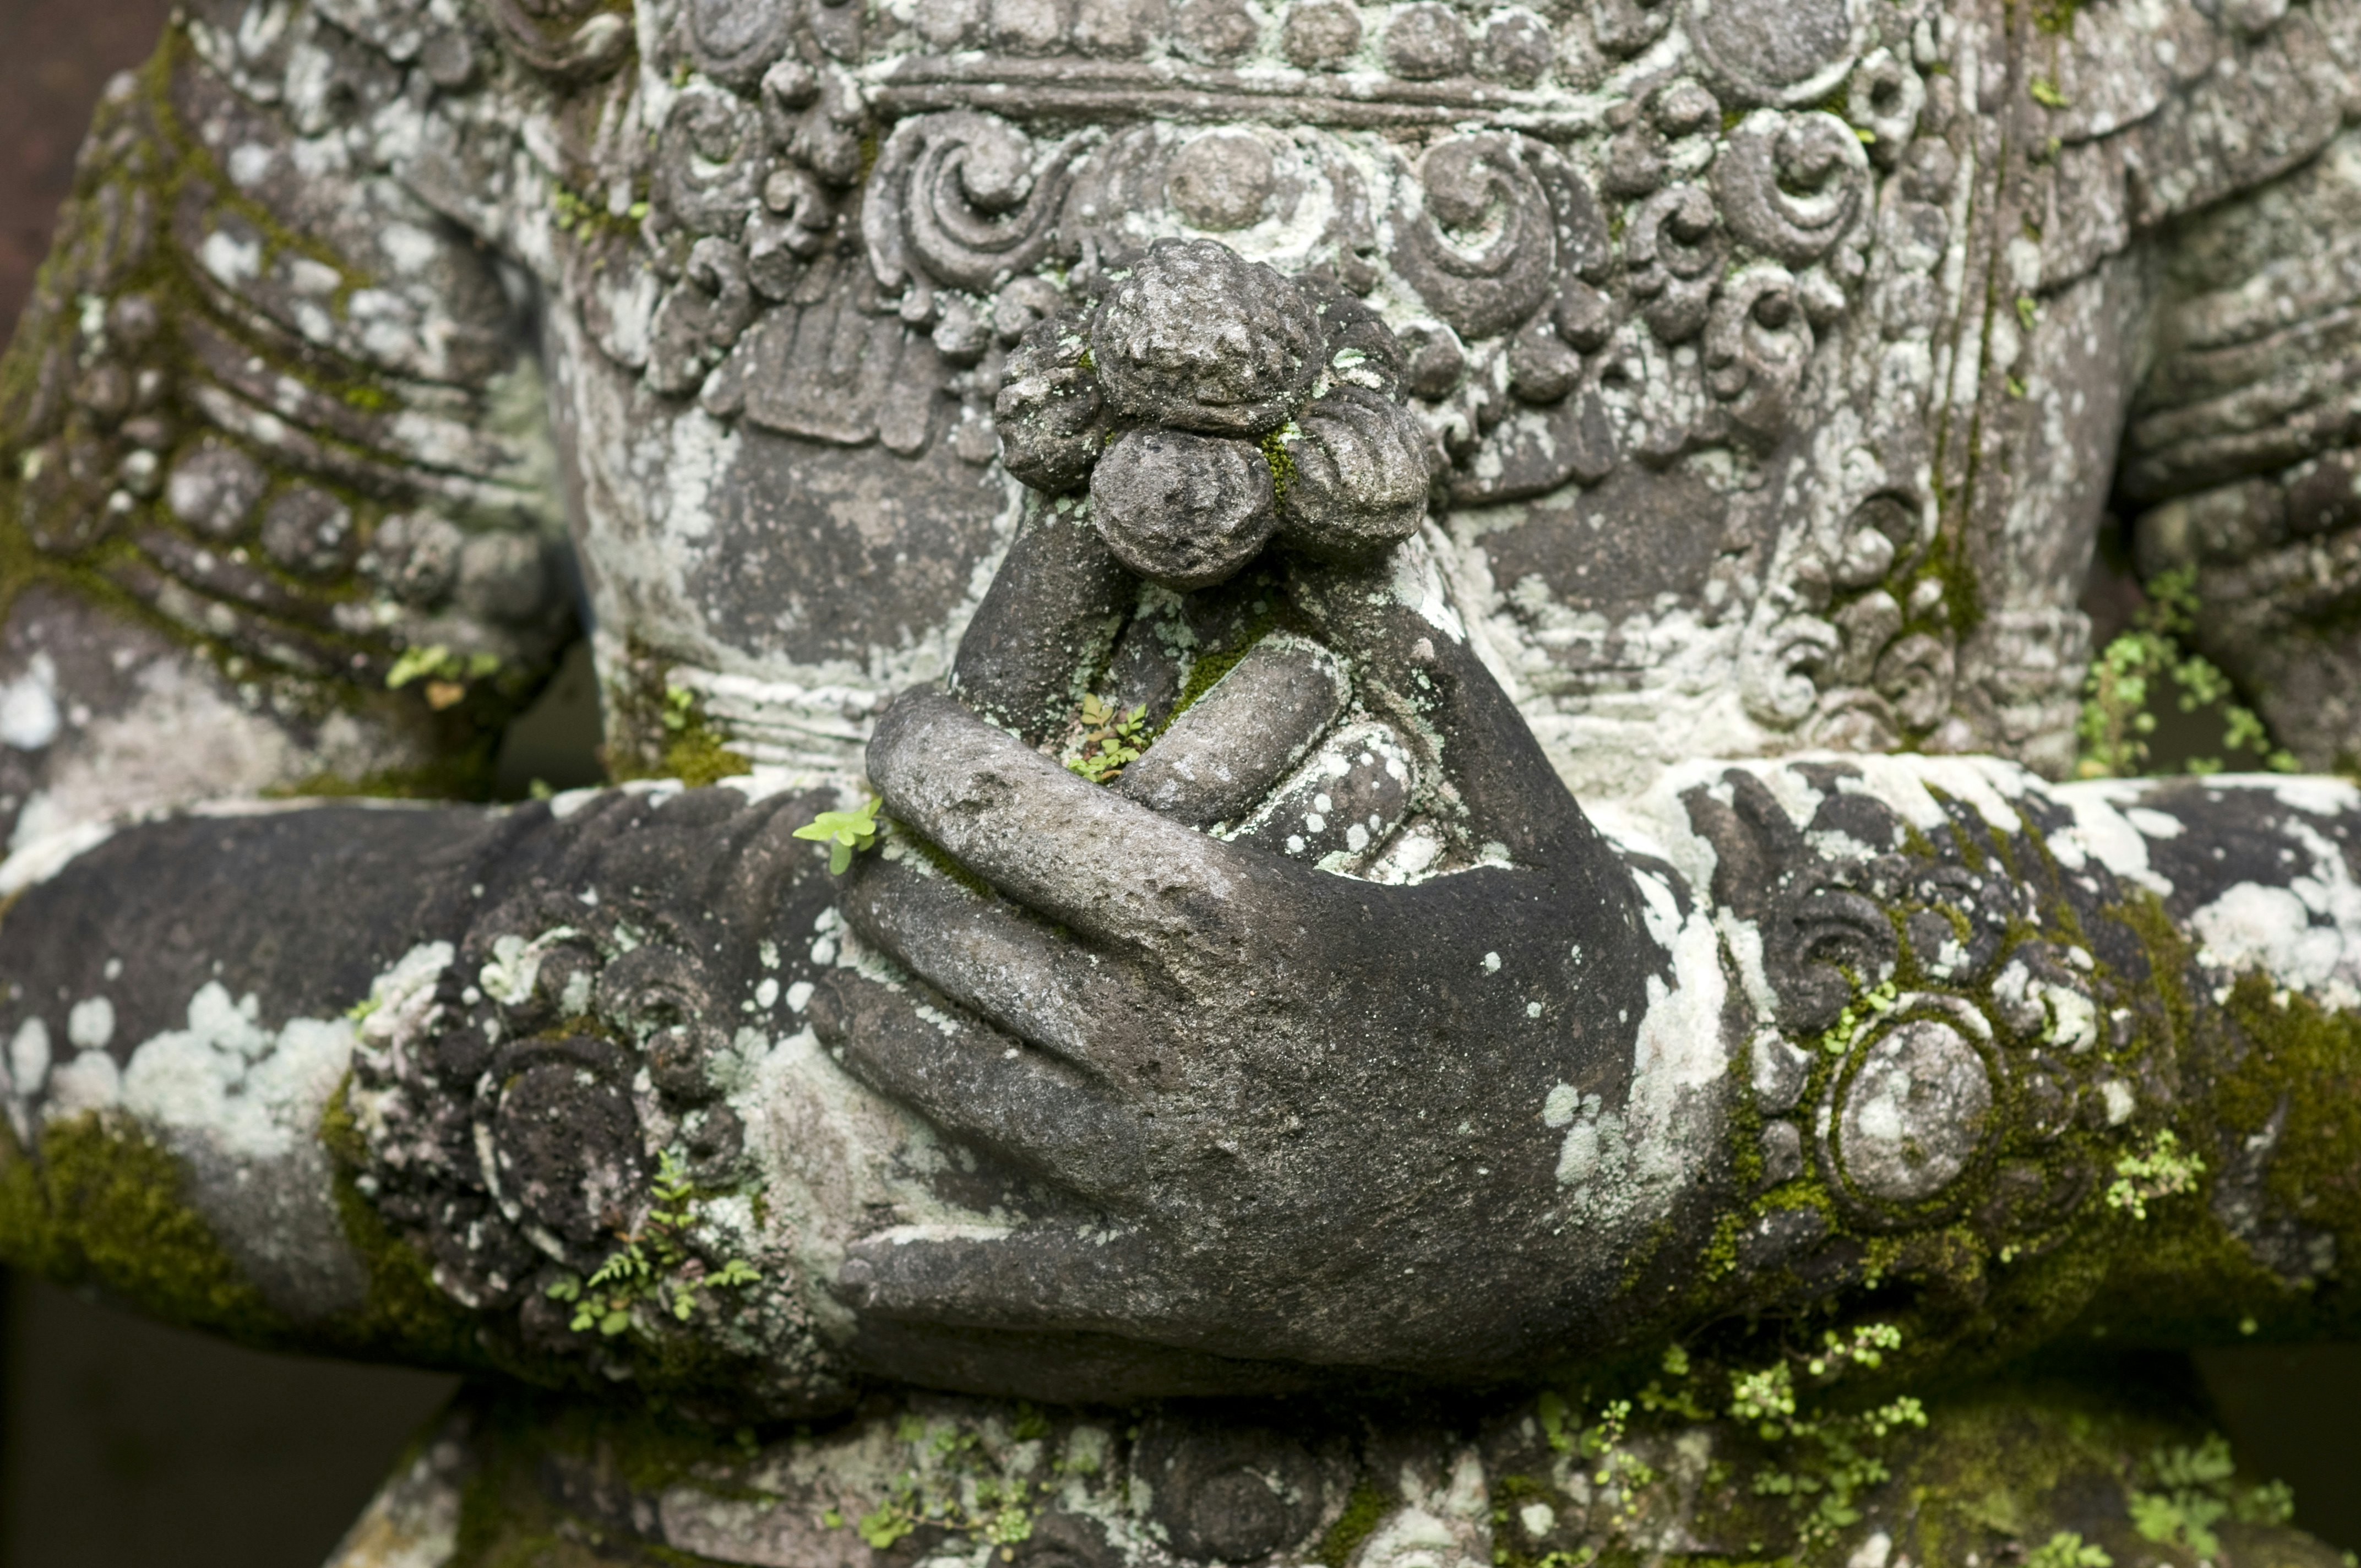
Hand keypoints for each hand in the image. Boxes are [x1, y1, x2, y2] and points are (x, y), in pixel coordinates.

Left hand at [814, 538, 1704, 1382]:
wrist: (1653, 1205)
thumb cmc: (1594, 999)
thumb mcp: (1540, 829)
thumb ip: (1457, 707)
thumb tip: (1401, 596)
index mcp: (1239, 916)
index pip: (1011, 812)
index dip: (923, 758)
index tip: (893, 733)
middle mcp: (1177, 1043)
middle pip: (963, 947)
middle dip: (895, 894)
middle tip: (869, 872)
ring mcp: (1173, 1177)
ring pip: (963, 1090)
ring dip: (881, 1033)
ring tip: (841, 995)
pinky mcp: (1195, 1291)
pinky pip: (1027, 1287)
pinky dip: (932, 1285)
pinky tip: (858, 1269)